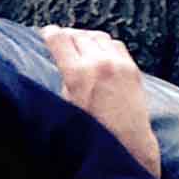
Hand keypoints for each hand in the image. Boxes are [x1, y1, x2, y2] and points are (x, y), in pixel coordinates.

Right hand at [42, 26, 160, 178]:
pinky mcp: (132, 69)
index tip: (47, 33)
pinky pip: (115, 45)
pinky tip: (99, 53)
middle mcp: (99, 64)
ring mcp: (118, 64)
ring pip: (98, 36)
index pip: (59, 39)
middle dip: (68, 36)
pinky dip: (104, 45)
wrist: (127, 145)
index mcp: (77, 74)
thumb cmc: (92, 133)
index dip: (50, 33)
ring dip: (86, 38)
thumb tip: (64, 62)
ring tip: (80, 45)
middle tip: (61, 40)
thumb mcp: (67, 107)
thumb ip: (65, 80)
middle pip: (78, 35)